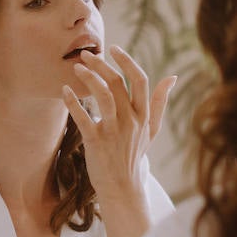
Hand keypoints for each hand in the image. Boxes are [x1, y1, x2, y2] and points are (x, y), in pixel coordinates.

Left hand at [61, 44, 176, 211]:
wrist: (123, 188)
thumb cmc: (134, 155)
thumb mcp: (152, 129)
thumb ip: (160, 102)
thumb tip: (172, 77)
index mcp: (143, 115)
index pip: (140, 80)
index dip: (127, 61)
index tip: (113, 48)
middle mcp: (130, 121)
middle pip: (117, 84)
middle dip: (101, 65)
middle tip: (85, 54)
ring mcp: (114, 131)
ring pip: (103, 96)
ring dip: (89, 78)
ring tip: (76, 68)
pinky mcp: (97, 142)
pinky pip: (84, 118)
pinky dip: (73, 103)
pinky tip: (64, 91)